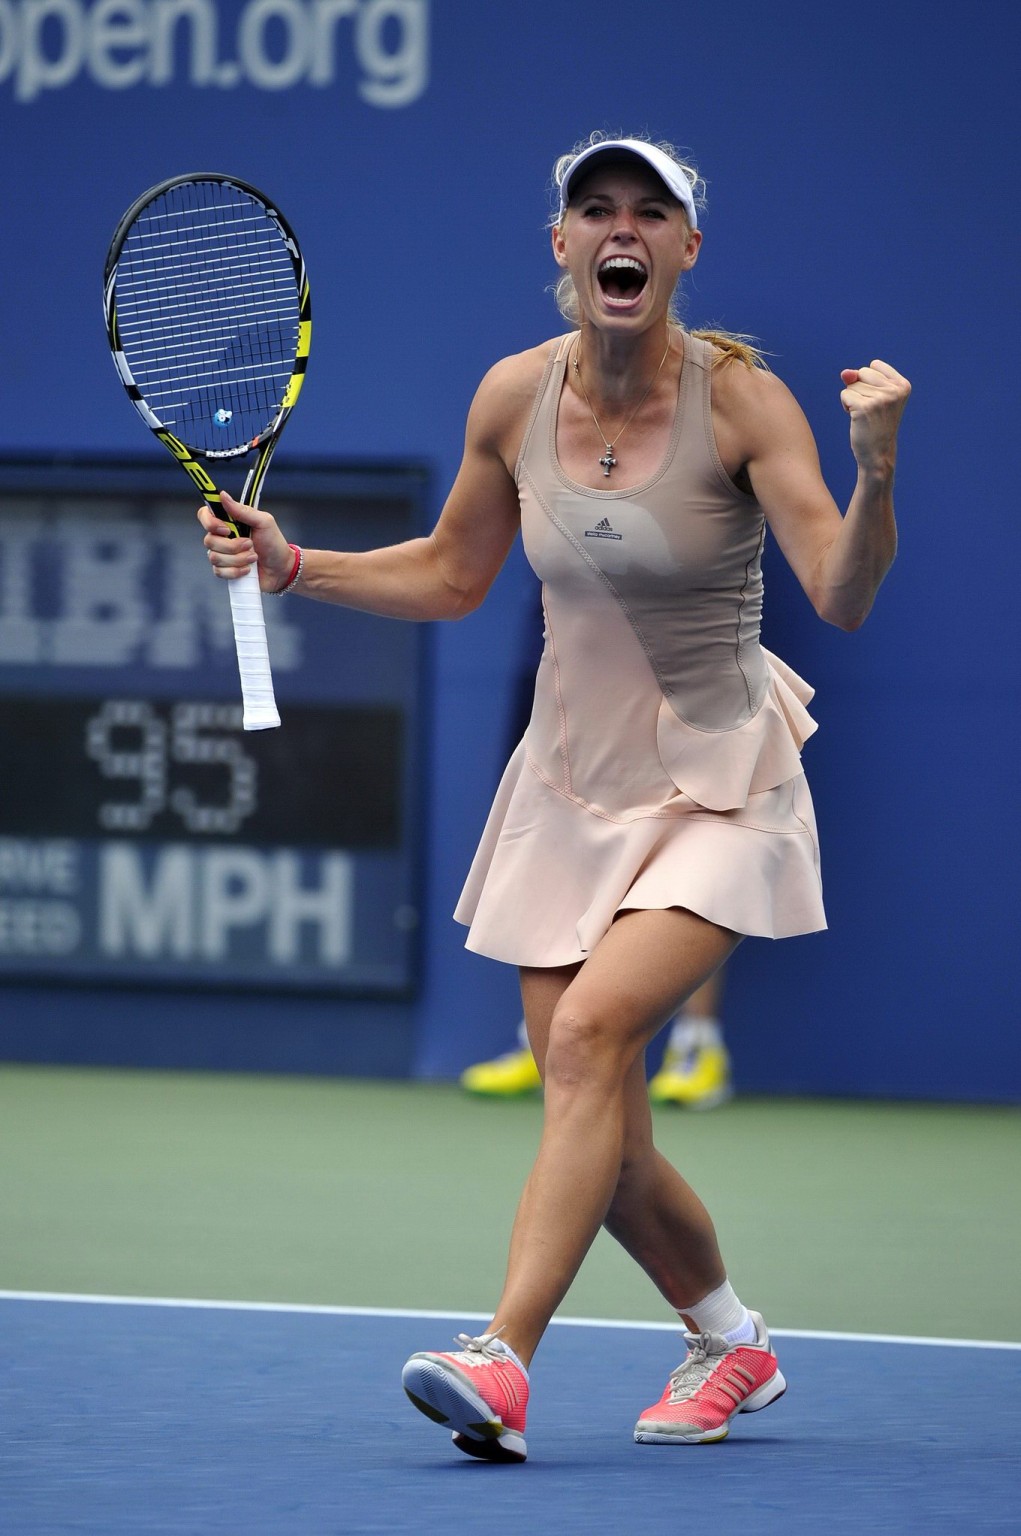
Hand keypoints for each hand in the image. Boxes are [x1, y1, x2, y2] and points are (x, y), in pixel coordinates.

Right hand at [197, 493, 294, 591]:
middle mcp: (221, 537)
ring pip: (215, 557)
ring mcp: (222, 555)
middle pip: (209, 540)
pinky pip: (219, 572)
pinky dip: (236, 571)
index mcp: (228, 522)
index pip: (204, 515)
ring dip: (238, 559)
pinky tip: (248, 569)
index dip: (210, 522)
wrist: (281, 569)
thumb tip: (223, 495)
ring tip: (253, 557)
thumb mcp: (263, 522)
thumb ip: (243, 510)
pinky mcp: (225, 571)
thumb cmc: (273, 543)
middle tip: (250, 544)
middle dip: (232, 546)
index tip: (226, 529)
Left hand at [839, 359, 910, 473]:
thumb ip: (860, 378)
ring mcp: (881, 398)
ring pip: (851, 385)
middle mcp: (894, 390)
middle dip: (859, 389)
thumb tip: (845, 373)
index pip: (874, 365)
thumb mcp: (873, 396)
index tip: (878, 401)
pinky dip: (846, 406)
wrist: (877, 453)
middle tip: (870, 410)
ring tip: (865, 416)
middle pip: (862, 373)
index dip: (868, 382)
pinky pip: (845, 395)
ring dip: (852, 400)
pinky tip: (857, 419)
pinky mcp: (865, 407)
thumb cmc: (875, 424)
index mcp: (903, 385)